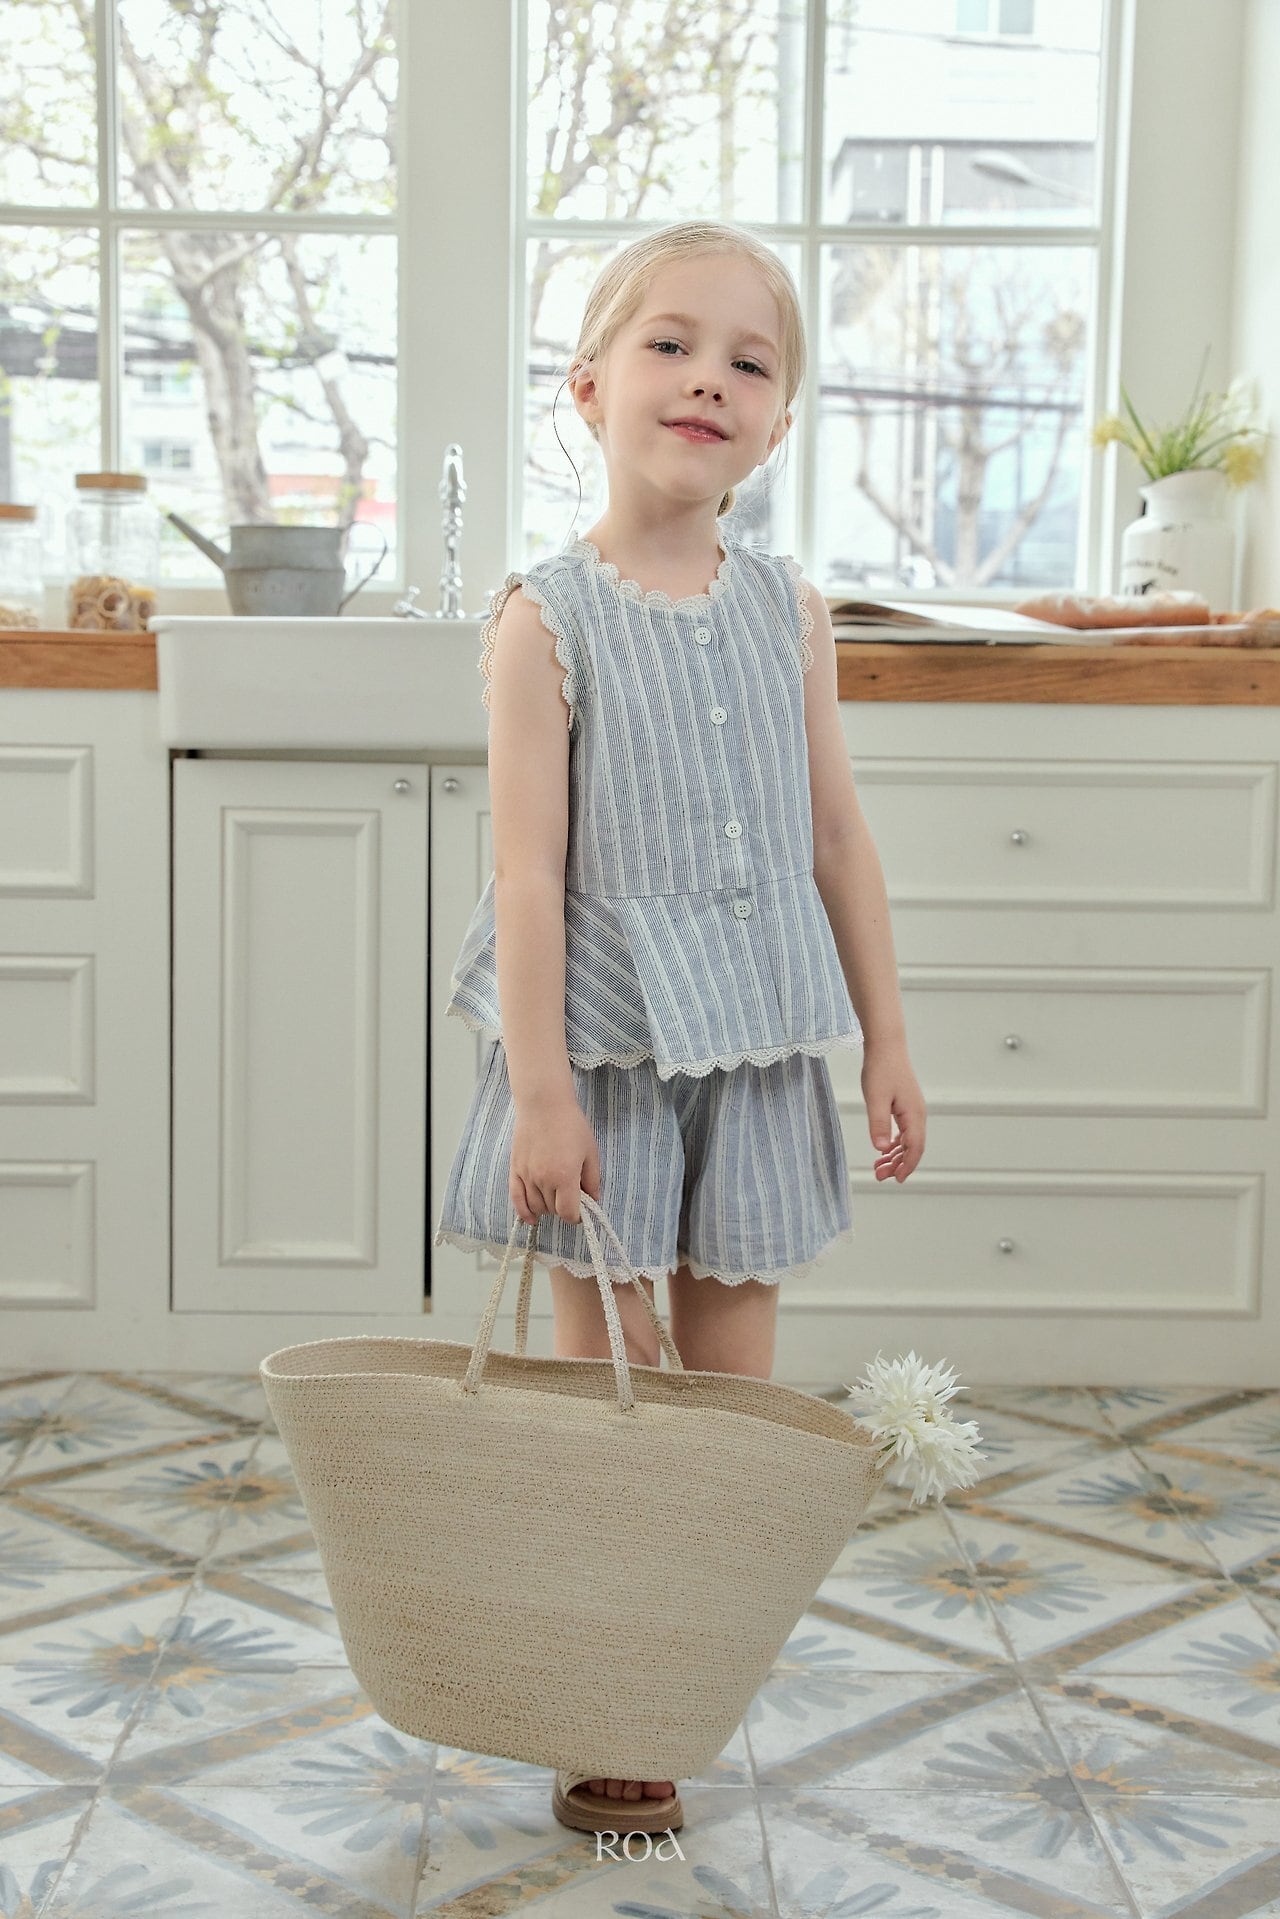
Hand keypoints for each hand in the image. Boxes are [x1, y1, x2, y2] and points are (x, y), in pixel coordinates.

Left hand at [861, 1037, 925, 1181]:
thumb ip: (878, 1124)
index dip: (907, 1166)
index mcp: (913, 1115)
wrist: (886, 1046)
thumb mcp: (875, 1098)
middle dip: (898, 1165)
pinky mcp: (906, 1105)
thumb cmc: (880, 1069)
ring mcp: (913, 1110)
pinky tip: (883, 1149)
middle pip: (912, 1147)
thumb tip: (880, 1148)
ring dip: (895, 1156)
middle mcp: (917, 1114)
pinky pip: (904, 1131)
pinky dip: (894, 1143)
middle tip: (879, 1176)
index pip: (915, 1148)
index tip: (896, 1179)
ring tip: (878, 1167)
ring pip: (908, 1141)